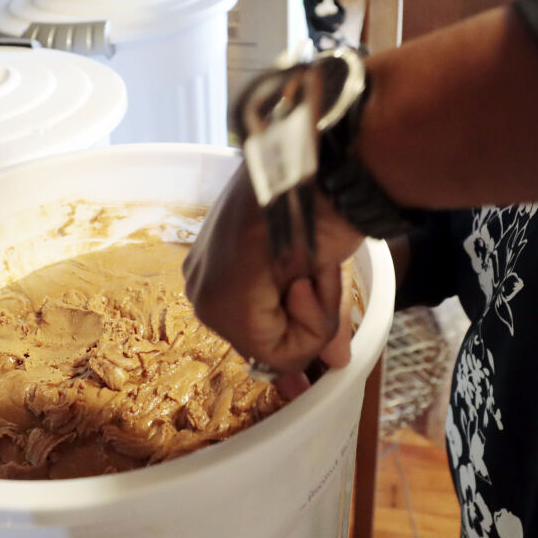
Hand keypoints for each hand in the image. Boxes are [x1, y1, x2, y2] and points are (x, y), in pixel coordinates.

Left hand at [183, 163, 366, 381]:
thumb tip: (337, 363)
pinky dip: (314, 321)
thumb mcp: (316, 267)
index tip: (317, 285)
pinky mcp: (226, 307)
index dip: (300, 327)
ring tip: (314, 266)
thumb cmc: (321, 205)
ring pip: (280, 351)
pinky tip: (308, 276)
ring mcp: (209, 299)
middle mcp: (201, 285)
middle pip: (270, 342)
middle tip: (317, 268)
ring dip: (317, 315)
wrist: (324, 173)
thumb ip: (317, 316)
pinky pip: (284, 352)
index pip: (259, 326)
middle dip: (311, 317)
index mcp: (213, 268)